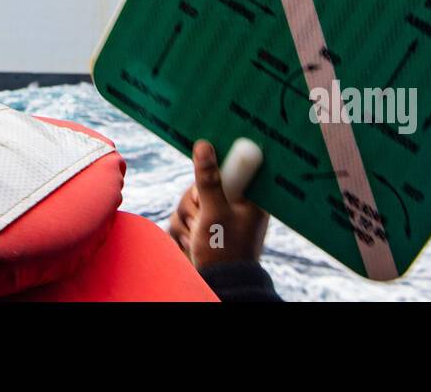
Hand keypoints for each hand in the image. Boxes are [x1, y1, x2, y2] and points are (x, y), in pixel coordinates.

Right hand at [168, 139, 268, 268]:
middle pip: (202, 182)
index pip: (230, 165)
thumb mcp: (215, 212)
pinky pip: (182, 217)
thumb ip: (208, 179)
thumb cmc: (225, 251)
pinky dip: (182, 229)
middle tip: (202, 215)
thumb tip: (203, 144)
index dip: (214, 166)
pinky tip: (192, 243)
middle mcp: (233, 203)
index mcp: (248, 196)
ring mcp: (217, 216)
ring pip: (188, 200)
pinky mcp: (203, 228)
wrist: (219, 286)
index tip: (205, 171)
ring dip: (187, 218)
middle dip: (195, 201)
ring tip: (198, 236)